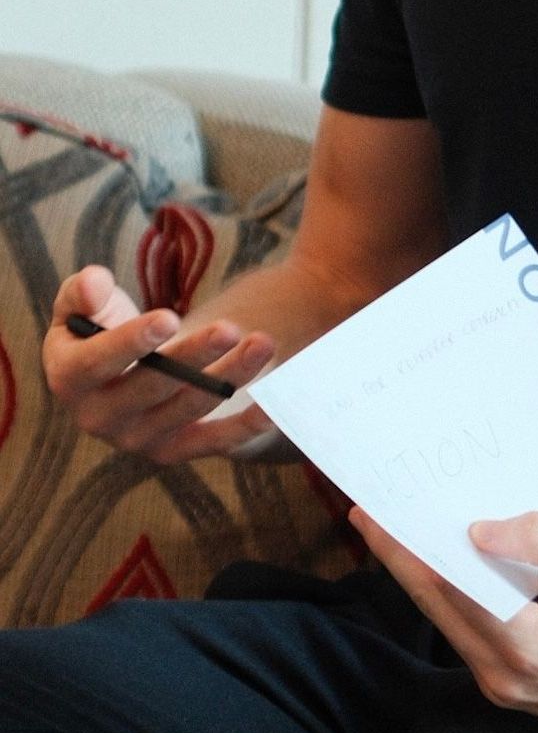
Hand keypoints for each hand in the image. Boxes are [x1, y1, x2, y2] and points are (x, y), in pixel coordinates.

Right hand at [44, 265, 279, 463]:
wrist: (124, 370)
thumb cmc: (102, 326)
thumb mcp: (85, 304)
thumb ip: (83, 291)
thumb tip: (92, 282)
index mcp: (68, 379)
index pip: (95, 364)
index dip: (130, 342)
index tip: (168, 319)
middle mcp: (99, 418)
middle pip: (151, 387)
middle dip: (193, 356)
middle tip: (230, 327)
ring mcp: (139, 439)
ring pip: (189, 408)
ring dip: (229, 377)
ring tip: (263, 343)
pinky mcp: (176, 450)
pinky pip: (214, 443)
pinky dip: (246, 427)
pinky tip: (273, 406)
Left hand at [350, 506, 537, 732]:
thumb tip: (478, 530)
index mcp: (522, 646)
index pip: (446, 587)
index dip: (404, 549)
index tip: (372, 516)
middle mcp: (502, 676)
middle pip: (436, 607)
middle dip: (403, 559)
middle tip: (372, 517)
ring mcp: (505, 689)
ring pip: (452, 622)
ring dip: (431, 579)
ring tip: (409, 533)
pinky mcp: (514, 689)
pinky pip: (475, 635)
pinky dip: (461, 599)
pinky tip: (458, 567)